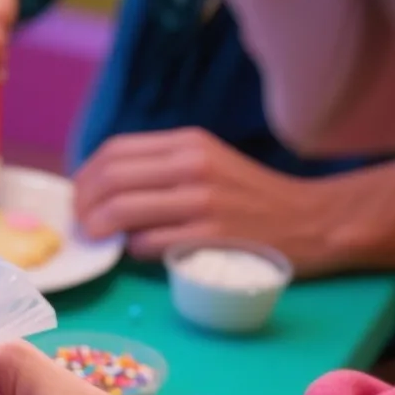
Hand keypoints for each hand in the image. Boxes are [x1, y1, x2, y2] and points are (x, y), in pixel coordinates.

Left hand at [74, 128, 335, 271]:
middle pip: (109, 180)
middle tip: (81, 224)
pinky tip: (134, 251)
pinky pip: (147, 244)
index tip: (80, 197)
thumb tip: (102, 191)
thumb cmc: (253, 197)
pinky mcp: (210, 237)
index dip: (85, 176)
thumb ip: (161, 169)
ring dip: (97, 229)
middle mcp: (193, 166)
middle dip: (82, 205)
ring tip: (97, 239)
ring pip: (121, 211)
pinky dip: (130, 249)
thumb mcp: (208, 164)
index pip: (114, 151)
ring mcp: (203, 202)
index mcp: (188, 143)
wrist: (314, 221)